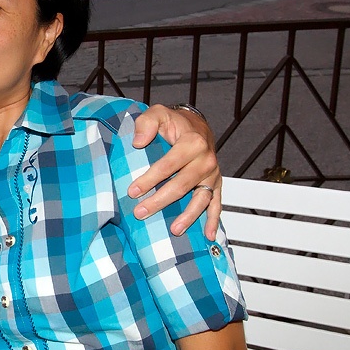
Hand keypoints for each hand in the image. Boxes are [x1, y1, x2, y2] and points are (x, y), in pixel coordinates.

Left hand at [128, 104, 220, 239]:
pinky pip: (216, 205)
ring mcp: (213, 175)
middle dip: (160, 201)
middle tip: (140, 212)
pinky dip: (214, 221)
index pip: (168, 165)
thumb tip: (138, 142)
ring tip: (174, 231)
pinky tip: (208, 236)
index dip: (150, 179)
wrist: (196, 126)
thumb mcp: (158, 114)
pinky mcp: (216, 185)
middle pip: (182, 185)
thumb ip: (146, 123)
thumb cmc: (173, 122)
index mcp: (192, 142)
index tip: (132, 191)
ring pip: (201, 199)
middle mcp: (206, 160)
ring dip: (188, 217)